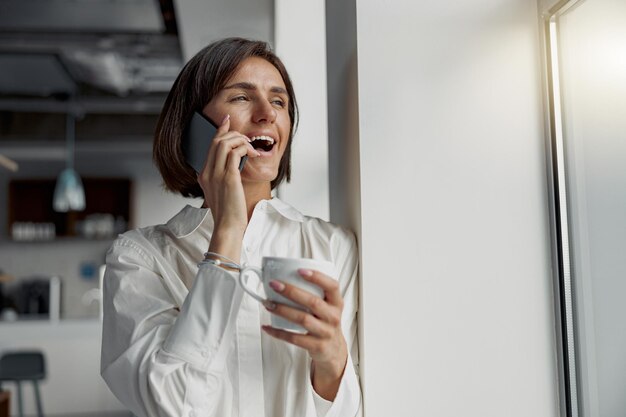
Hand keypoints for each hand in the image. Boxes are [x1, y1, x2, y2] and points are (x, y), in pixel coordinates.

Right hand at [198, 115, 259, 258]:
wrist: (228, 227)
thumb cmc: (228, 213)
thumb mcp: (220, 193)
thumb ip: (221, 178)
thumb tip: (233, 166)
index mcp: (203, 175)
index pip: (210, 146)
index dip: (219, 131)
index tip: (227, 122)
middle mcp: (207, 172)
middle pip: (217, 141)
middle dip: (233, 134)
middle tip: (247, 139)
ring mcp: (216, 174)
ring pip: (225, 143)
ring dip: (241, 141)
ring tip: (251, 149)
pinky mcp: (228, 178)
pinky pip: (235, 153)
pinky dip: (245, 149)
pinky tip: (253, 155)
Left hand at [262, 269, 347, 399]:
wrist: (334, 350)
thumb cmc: (325, 322)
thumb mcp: (328, 306)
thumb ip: (314, 293)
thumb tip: (284, 277)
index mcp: (336, 303)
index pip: (332, 286)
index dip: (317, 277)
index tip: (300, 271)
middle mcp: (333, 317)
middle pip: (313, 302)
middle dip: (291, 292)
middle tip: (275, 285)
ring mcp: (326, 332)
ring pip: (302, 319)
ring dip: (282, 310)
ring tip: (268, 304)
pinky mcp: (316, 346)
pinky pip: (294, 338)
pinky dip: (278, 332)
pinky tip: (267, 327)